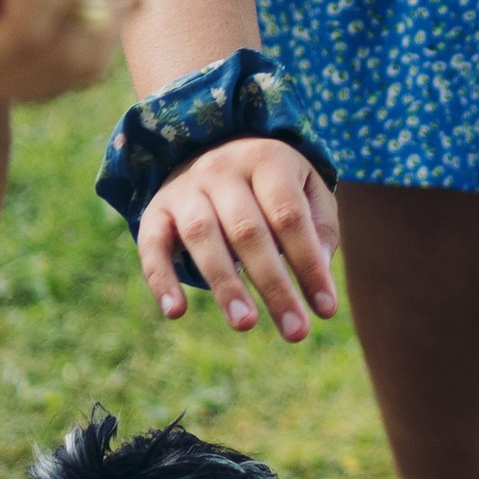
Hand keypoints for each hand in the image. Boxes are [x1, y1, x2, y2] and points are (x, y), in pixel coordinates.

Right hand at [137, 136, 339, 339]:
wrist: (211, 146)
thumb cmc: (272, 184)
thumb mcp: (307, 190)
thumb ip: (319, 229)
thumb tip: (319, 275)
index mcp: (267, 160)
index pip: (289, 217)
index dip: (309, 264)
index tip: (326, 310)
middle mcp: (222, 169)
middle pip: (249, 232)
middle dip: (274, 286)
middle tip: (295, 332)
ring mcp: (186, 189)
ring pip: (203, 237)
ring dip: (225, 285)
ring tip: (246, 325)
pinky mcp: (155, 210)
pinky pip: (153, 245)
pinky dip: (161, 279)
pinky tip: (175, 313)